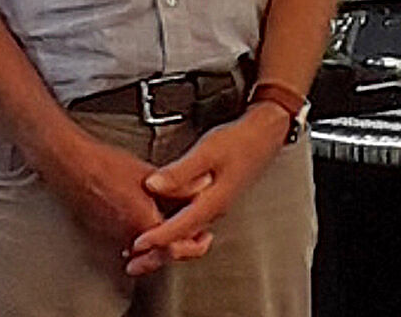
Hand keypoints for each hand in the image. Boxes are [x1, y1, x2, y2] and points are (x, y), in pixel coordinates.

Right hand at [36, 131, 216, 275]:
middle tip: (193, 240)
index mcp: (143, 222)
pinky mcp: (104, 231)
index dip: (194, 242)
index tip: (203, 236)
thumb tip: (203, 185)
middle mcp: (129, 235)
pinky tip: (146, 229)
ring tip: (173, 234)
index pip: (177, 246)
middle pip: (162, 254)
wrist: (70, 163)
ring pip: (145, 251)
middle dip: (179, 247)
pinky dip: (142, 241)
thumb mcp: (148, 173)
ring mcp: (114, 235)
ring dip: (160, 245)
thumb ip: (179, 185)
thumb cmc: (101, 165)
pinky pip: (129, 243)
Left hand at [125, 103, 288, 274]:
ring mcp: (215, 205)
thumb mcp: (206, 153)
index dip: (158, 237)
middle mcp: (215, 208)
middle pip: (184, 237)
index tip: (138, 244)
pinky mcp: (214, 198)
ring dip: (165, 243)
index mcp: (213, 201)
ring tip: (143, 252)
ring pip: (187, 231)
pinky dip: (173, 229)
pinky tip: (161, 226)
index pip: (181, 226)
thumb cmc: (240, 141)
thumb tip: (155, 185)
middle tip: (135, 264)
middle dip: (159, 252)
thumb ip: (180, 172)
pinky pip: (190, 221)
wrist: (264, 135)